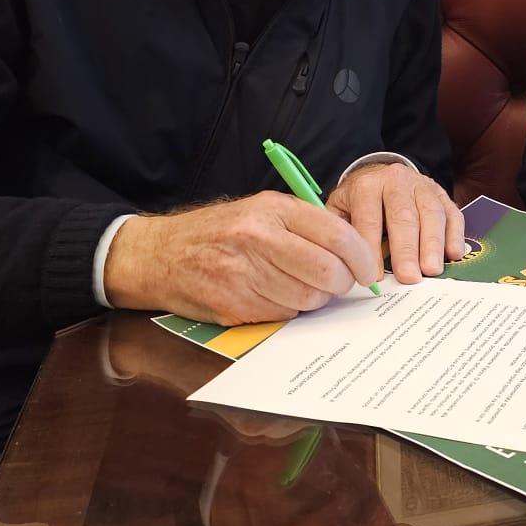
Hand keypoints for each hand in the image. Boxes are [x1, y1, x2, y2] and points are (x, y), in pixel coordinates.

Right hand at [102, 192, 378, 324]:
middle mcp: (259, 238)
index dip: (361, 258)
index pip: (337, 235)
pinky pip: (282, 315)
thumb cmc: (217, 232)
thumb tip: (353, 253)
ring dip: (313, 298)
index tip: (368, 270)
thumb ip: (303, 225)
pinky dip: (286, 310)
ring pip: (308, 299)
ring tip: (296, 285)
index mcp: (271, 209)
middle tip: (338, 283)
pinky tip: (270, 295)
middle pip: (328, 272)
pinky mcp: (233, 305)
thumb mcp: (258, 210)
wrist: (158, 255)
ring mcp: (244, 274)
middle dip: (341, 284)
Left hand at [326, 161, 466, 283]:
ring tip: (432, 270)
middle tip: (409, 277)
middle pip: (403, 216)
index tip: (373, 277)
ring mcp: (422, 186)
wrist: (380, 175)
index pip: (369, 219)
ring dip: (432, 244)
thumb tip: (339, 264)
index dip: (371, 249)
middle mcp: (396, 181)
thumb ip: (338, 231)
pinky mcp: (441, 194)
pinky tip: (453, 254)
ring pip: (431, 213)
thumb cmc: (358, 201)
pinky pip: (452, 213)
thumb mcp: (339, 209)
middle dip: (407, 250)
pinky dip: (455, 234)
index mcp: (367, 186)